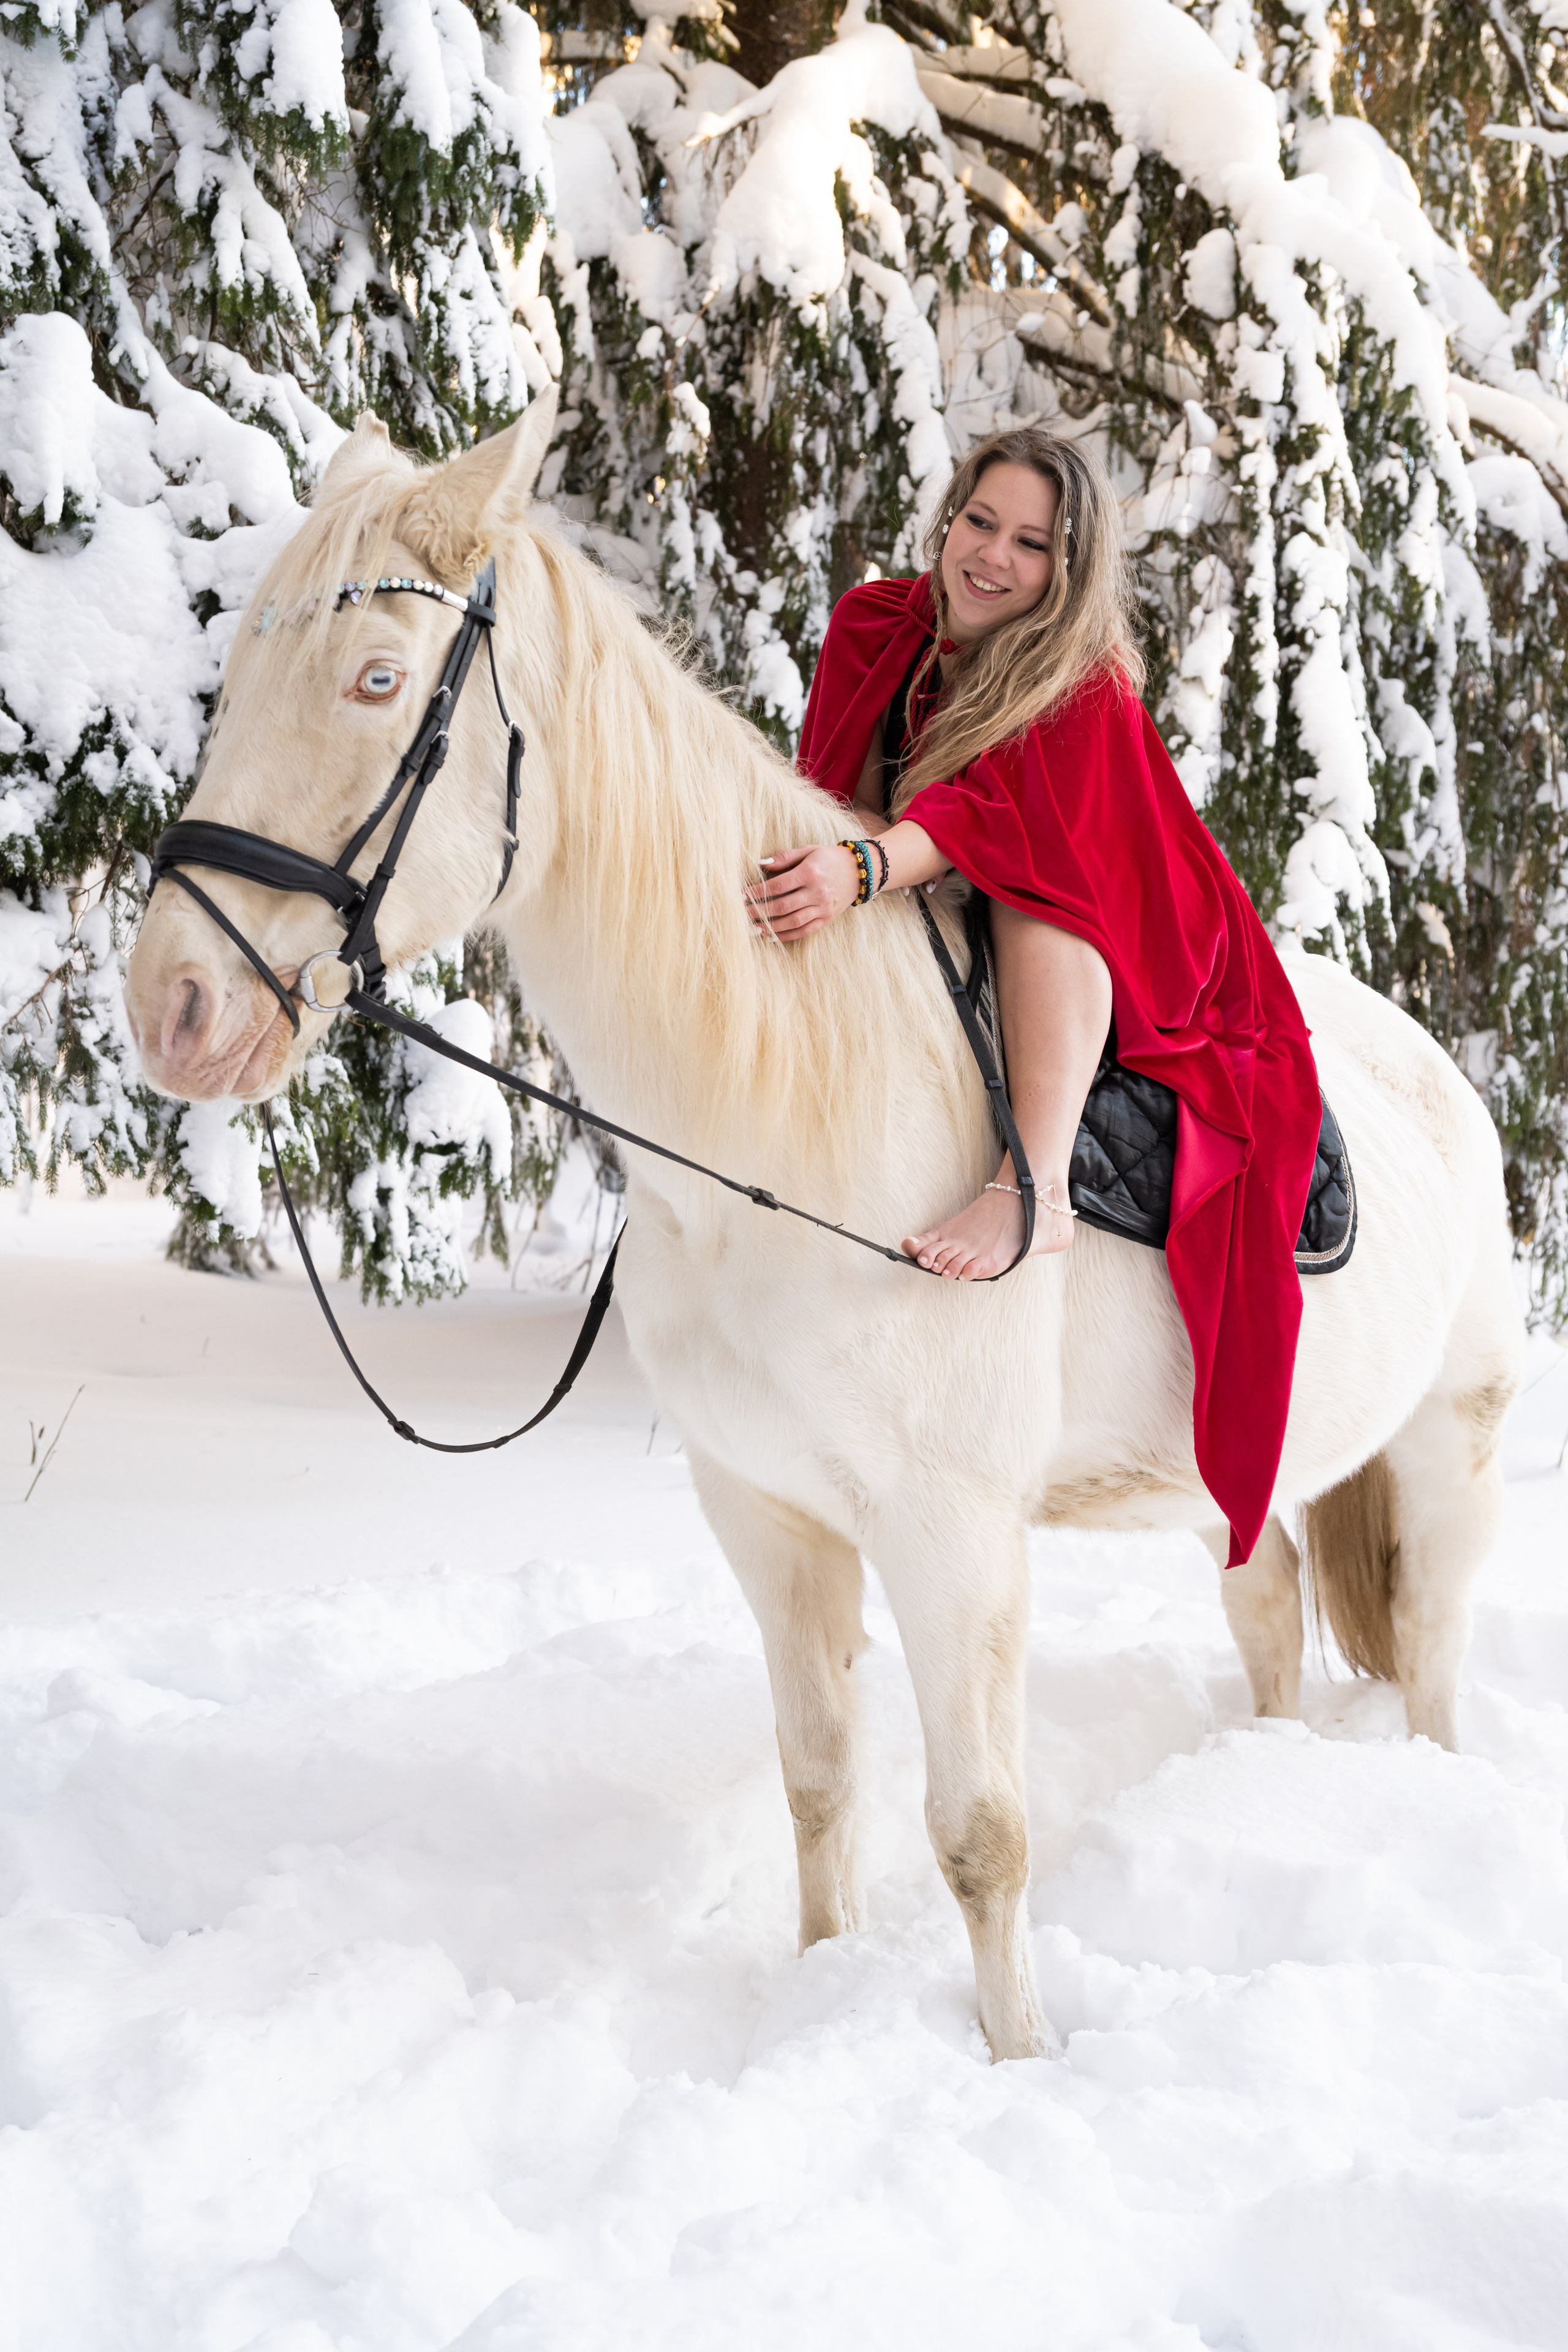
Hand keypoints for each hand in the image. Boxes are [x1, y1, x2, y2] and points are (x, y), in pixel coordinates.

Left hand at [746, 843, 861, 939]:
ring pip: (793, 922)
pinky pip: (805, 931)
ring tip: (753, 929)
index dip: (757, 892)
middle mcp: (817, 892)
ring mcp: (823, 908)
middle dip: (759, 911)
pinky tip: (772, 937)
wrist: (860, 871)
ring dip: (771, 927)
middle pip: (782, 906)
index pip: (777, 886)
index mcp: (810, 873)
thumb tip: (761, 864)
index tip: (741, 895)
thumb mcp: (808, 850)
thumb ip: (785, 857)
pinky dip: (787, 936)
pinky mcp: (827, 919)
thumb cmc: (829, 858)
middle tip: (742, 914)